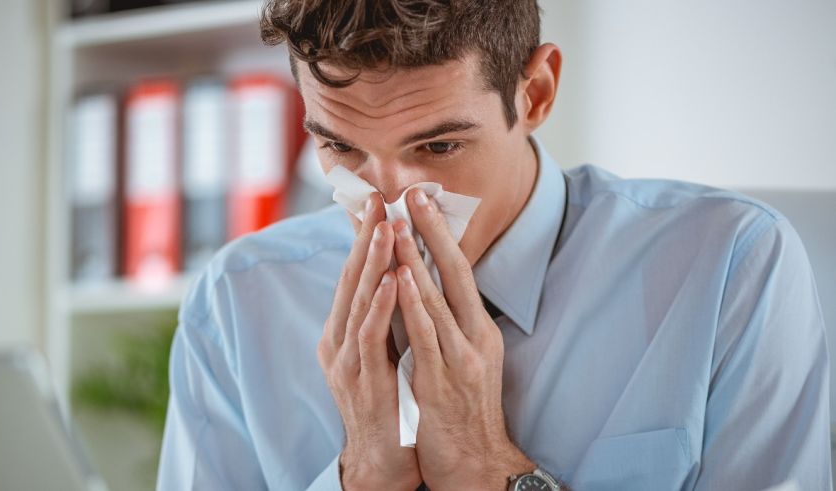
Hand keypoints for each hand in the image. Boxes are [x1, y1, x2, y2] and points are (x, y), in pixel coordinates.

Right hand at [317, 193, 421, 490]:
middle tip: (379, 199)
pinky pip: (369, 336)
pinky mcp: (360, 378)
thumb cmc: (389, 398)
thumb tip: (394, 272)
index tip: (379, 202)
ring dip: (373, 262)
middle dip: (366, 237)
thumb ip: (382, 313)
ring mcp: (345, 358)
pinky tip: (389, 280)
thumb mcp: (381, 348)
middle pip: (351, 278)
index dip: (365, 238)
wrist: (382, 454)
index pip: (354, 274)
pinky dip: (378, 306)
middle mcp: (337, 338)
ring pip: (357, 300)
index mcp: (343, 328)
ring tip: (386, 227)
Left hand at [391, 189, 534, 489]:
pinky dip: (413, 303)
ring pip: (436, 298)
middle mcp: (475, 336)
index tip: (423, 202)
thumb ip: (449, 322)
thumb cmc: (463, 407)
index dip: (441, 235)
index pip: (459, 271)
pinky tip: (400, 277)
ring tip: (398, 224)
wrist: (476, 459)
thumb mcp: (464, 357)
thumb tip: (426, 286)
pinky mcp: (443, 379)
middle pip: (454, 274)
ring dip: (415, 258)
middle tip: (413, 195)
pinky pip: (425, 334)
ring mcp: (461, 357)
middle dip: (432, 232)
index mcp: (479, 328)